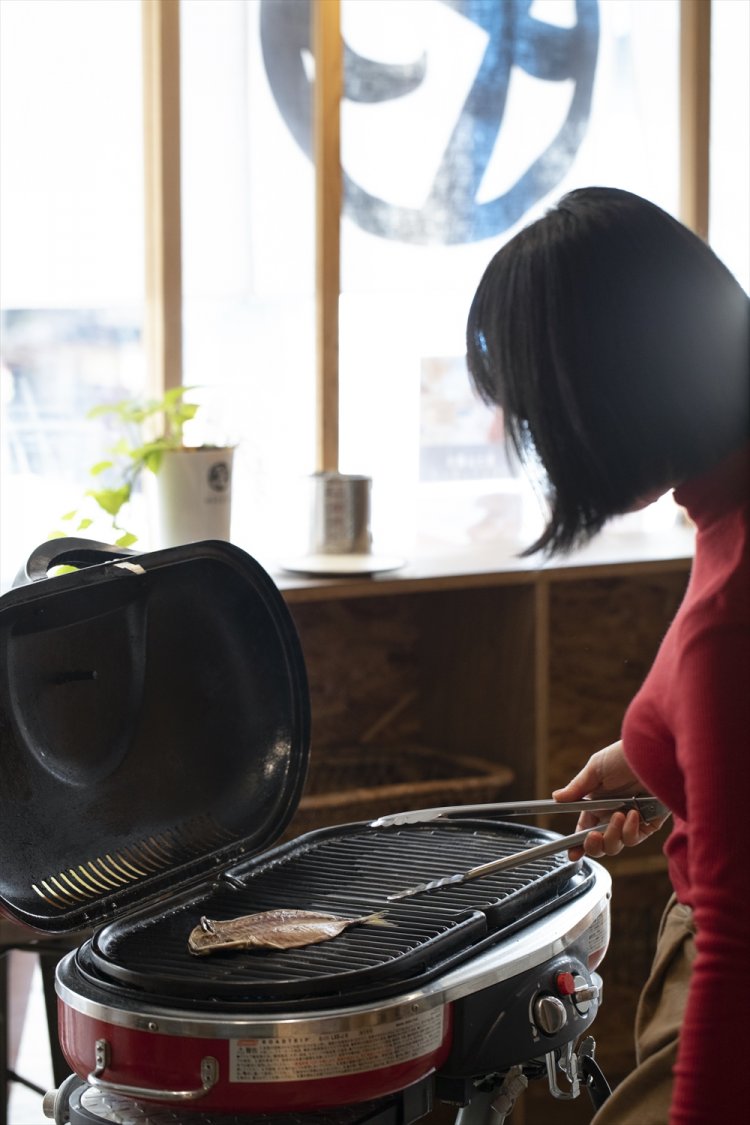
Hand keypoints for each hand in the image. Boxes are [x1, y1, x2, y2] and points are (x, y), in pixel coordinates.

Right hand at [552, 740, 668, 859]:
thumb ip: (577, 788)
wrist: (655, 754)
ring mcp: (630, 822)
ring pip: (615, 845)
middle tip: (592, 837)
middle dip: (593, 846)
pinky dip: (630, 830)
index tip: (571, 853)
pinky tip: (632, 813)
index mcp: (596, 805)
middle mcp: (612, 815)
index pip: (584, 829)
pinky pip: (634, 838)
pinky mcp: (648, 824)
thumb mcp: (596, 769)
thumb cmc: (624, 756)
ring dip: (613, 835)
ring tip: (619, 815)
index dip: (576, 844)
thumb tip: (556, 798)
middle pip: (599, 844)